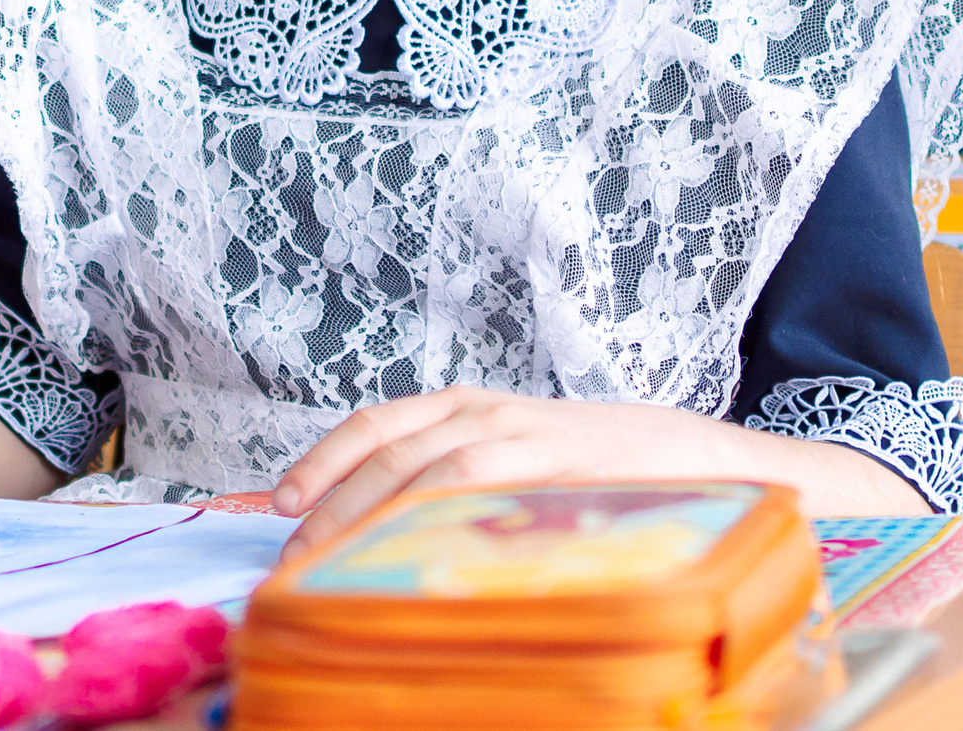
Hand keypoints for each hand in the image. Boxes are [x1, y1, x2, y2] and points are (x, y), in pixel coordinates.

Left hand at [270, 388, 744, 556]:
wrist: (682, 451)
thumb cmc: (582, 465)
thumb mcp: (505, 461)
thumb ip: (449, 481)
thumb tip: (375, 524)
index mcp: (460, 406)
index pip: (374, 426)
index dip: (322, 461)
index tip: (280, 502)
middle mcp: (479, 410)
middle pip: (383, 448)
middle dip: (331, 499)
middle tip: (295, 548)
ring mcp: (515, 431)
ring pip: (420, 466)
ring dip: (367, 511)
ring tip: (333, 555)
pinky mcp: (549, 459)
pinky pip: (476, 481)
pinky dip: (432, 510)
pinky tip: (405, 544)